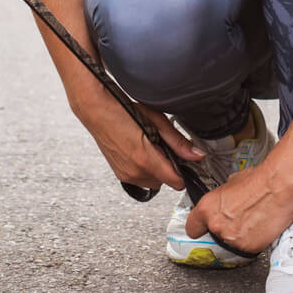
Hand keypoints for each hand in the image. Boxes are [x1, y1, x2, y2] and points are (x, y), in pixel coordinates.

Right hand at [79, 98, 203, 191]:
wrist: (95, 110)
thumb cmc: (122, 110)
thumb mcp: (156, 121)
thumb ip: (178, 142)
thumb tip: (197, 155)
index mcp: (145, 159)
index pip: (177, 182)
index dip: (183, 170)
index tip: (183, 158)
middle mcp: (134, 172)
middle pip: (166, 182)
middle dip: (168, 167)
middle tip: (161, 145)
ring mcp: (125, 175)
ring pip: (153, 181)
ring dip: (156, 169)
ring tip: (148, 146)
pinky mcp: (119, 174)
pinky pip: (140, 178)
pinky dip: (144, 168)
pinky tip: (138, 149)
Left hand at [185, 162, 292, 254]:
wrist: (279, 186)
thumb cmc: (258, 181)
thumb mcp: (230, 184)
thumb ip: (221, 198)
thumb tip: (223, 202)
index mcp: (207, 208)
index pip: (192, 227)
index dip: (199, 228)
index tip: (203, 228)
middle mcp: (216, 225)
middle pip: (214, 236)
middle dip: (224, 230)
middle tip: (238, 220)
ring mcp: (232, 238)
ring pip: (232, 243)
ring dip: (240, 236)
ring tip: (253, 221)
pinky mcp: (249, 247)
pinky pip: (248, 248)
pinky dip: (254, 241)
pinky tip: (261, 227)